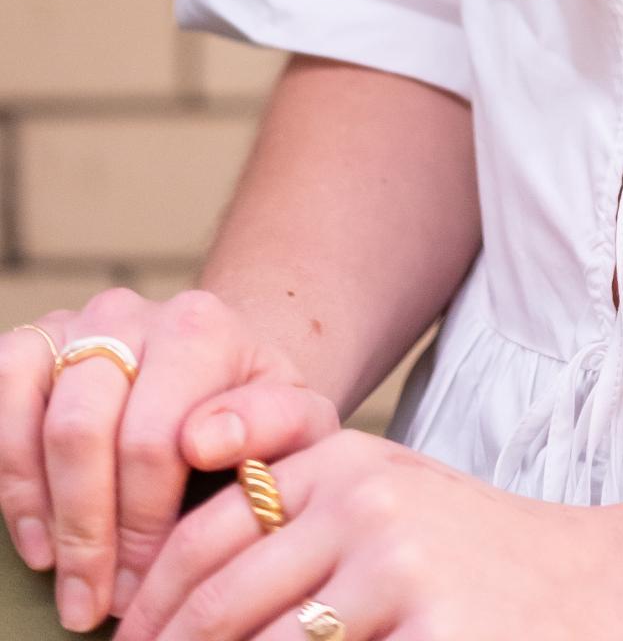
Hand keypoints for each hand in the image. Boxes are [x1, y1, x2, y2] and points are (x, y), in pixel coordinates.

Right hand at [0, 289, 338, 630]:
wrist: (223, 374)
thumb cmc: (258, 414)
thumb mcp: (296, 422)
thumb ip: (275, 425)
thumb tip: (208, 440)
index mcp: (199, 328)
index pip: (152, 440)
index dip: (141, 526)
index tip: (145, 587)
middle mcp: (131, 313)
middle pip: (82, 432)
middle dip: (86, 533)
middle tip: (94, 605)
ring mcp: (77, 326)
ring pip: (38, 423)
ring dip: (46, 514)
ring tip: (67, 581)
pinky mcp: (35, 345)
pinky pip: (1, 400)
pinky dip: (12, 479)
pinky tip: (37, 539)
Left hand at [114, 430, 622, 640]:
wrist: (603, 585)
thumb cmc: (482, 561)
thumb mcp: (391, 505)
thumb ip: (301, 514)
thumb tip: (181, 596)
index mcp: (344, 462)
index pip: (203, 533)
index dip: (150, 604)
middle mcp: (361, 501)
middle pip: (216, 600)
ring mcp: (393, 566)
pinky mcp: (425, 627)